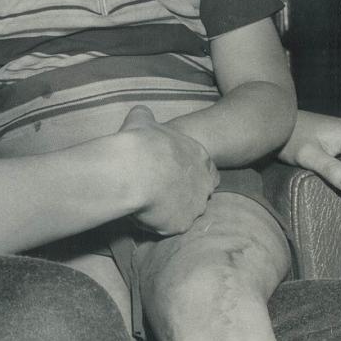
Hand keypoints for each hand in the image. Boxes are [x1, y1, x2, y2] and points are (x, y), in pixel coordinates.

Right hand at [117, 106, 218, 235]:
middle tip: (160, 192)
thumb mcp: (143, 120)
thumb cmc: (140, 143)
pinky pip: (169, 228)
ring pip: (186, 212)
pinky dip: (157, 224)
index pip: (206, 168)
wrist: (133, 171)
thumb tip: (141, 112)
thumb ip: (146, 117)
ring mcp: (195, 206)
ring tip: (148, 205)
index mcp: (199, 156)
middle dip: (183, 194)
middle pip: (200, 193)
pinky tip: (142, 214)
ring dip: (170, 210)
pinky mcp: (181, 225)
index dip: (189, 172)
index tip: (172, 173)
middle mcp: (204, 183)